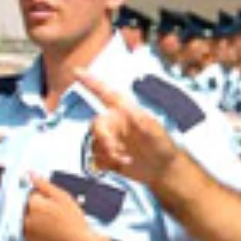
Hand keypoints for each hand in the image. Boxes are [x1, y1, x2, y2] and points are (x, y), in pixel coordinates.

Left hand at [22, 174, 106, 240]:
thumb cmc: (73, 221)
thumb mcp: (63, 197)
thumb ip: (44, 185)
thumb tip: (30, 174)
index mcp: (33, 204)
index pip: (31, 194)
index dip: (44, 197)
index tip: (54, 204)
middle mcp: (25, 218)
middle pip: (27, 207)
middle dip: (38, 208)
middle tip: (55, 214)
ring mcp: (25, 232)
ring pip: (27, 220)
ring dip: (36, 220)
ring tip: (53, 225)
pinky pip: (29, 233)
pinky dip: (37, 232)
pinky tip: (50, 233)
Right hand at [77, 71, 179, 185]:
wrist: (163, 169)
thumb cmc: (162, 145)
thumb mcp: (154, 129)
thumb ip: (138, 119)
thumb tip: (125, 111)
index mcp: (125, 111)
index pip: (106, 94)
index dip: (91, 82)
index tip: (77, 71)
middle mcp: (115, 123)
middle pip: (96, 125)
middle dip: (104, 139)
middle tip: (117, 151)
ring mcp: (111, 139)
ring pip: (94, 143)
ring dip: (107, 154)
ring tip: (127, 159)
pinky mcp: (108, 155)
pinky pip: (95, 158)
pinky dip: (105, 163)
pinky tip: (120, 165)